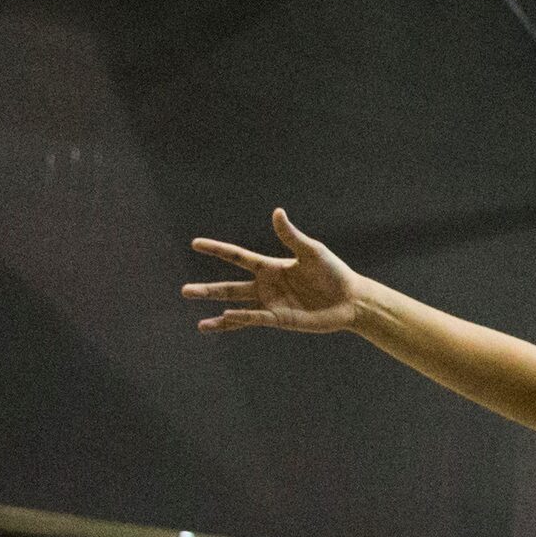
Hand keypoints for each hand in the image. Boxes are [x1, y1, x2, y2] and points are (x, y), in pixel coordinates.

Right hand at [184, 209, 361, 332]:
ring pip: (238, 309)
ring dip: (219, 316)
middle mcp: (266, 286)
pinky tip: (225, 319)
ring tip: (199, 324)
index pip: (237, 256)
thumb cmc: (333, 272)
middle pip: (230, 287)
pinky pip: (257, 319)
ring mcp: (272, 304)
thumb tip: (277, 212)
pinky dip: (241, 319)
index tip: (195, 244)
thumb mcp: (311, 251)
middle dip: (208, 291)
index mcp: (270, 266)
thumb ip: (291, 236)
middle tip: (184, 291)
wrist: (351, 299)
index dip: (217, 250)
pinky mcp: (282, 319)